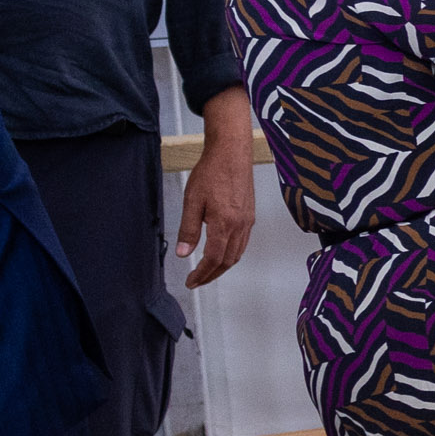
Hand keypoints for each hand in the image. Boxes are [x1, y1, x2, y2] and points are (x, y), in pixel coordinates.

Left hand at [176, 88, 257, 287]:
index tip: (190, 281)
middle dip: (212, 275)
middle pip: (228, 261)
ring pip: (237, 253)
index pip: (213, 258)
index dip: (201, 274)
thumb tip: (183, 253)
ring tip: (207, 271)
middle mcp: (240, 226)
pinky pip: (243, 243)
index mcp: (224, 223)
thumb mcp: (192, 201)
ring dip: (222, 266)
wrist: (231, 154)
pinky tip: (221, 252)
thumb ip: (188, 229)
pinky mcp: (250, 216)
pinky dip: (231, 254)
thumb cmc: (211, 173)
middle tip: (197, 281)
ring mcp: (247, 221)